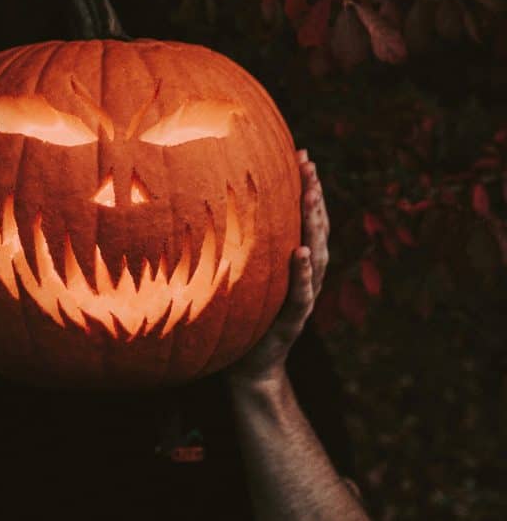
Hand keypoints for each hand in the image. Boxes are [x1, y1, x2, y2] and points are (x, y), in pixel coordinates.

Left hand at [228, 148, 328, 386]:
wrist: (245, 367)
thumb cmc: (239, 316)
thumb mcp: (239, 273)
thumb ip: (236, 244)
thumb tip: (204, 203)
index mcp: (292, 260)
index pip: (304, 217)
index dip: (307, 187)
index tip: (303, 154)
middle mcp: (304, 274)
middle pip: (317, 228)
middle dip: (315, 195)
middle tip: (309, 165)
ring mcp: (302, 296)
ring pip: (317, 254)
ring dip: (315, 225)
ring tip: (312, 197)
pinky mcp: (293, 319)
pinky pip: (301, 293)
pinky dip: (304, 273)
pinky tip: (303, 253)